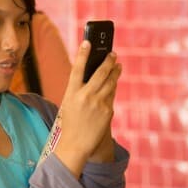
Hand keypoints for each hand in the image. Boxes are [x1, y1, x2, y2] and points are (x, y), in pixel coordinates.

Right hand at [54, 41, 120, 176]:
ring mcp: (98, 103)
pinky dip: (113, 88)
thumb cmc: (70, 124)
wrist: (76, 145)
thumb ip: (80, 90)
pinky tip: (114, 83)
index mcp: (71, 93)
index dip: (82, 54)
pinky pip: (112, 95)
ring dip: (115, 72)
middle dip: (108, 61)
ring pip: (110, 82)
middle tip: (113, 54)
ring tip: (118, 65)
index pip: (77, 69)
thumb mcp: (69, 104)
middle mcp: (85, 96)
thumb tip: (96, 77)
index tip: (87, 42)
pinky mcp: (108, 110)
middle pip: (100, 73)